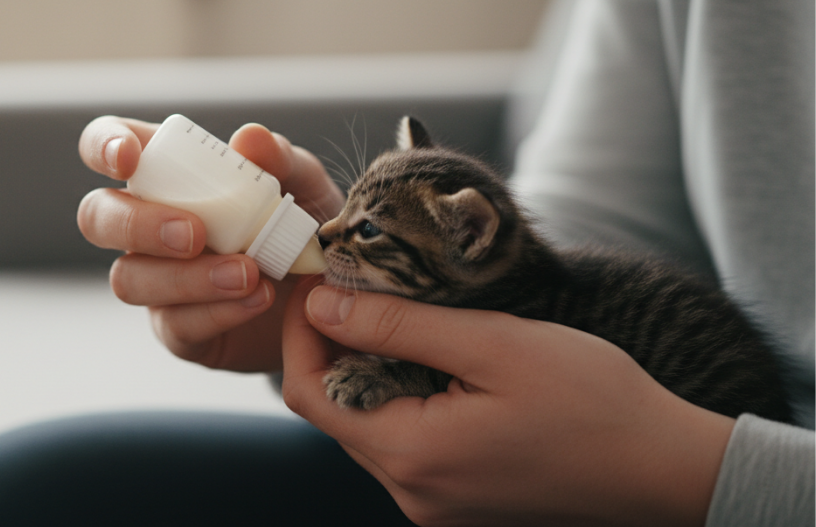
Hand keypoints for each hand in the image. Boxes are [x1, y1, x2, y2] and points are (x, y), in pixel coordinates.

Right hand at [77, 116, 343, 371]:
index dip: (103, 147)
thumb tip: (248, 138)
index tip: (129, 159)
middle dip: (137, 224)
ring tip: (249, 273)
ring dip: (186, 278)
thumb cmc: (303, 226)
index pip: (106, 145)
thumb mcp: (305, 186)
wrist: (329, 296)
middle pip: (96, 217)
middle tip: (195, 234)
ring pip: (128, 279)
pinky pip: (175, 323)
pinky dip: (217, 311)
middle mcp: (147, 225)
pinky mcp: (178, 329)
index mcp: (166, 173)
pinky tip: (256, 299)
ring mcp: (156, 280)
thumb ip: (281, 159)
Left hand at [281, 279, 735, 525]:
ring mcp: (432, 502)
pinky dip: (399, 395)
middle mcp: (411, 492)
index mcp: (413, 456)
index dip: (301, 333)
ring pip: (365, 424)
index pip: (308, 392)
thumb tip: (322, 304)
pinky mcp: (454, 501)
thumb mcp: (494, 344)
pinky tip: (429, 359)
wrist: (665, 468)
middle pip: (332, 410)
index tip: (316, 282)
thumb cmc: (595, 402)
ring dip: (367, 369)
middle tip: (355, 286)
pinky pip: (402, 442)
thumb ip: (398, 325)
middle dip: (332, 346)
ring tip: (396, 315)